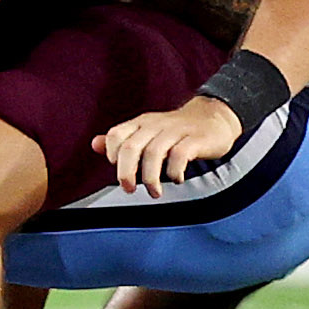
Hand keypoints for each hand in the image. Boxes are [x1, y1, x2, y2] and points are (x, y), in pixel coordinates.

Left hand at [96, 94, 243, 197]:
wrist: (214, 116)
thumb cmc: (176, 130)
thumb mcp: (146, 132)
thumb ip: (122, 140)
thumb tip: (94, 145)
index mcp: (141, 123)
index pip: (116, 135)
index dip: (112, 154)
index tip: (118, 171)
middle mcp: (155, 125)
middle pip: (131, 147)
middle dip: (126, 172)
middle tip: (129, 189)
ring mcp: (176, 130)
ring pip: (154, 153)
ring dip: (150, 178)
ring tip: (155, 192)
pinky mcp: (195, 139)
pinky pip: (180, 155)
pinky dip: (175, 171)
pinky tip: (176, 179)